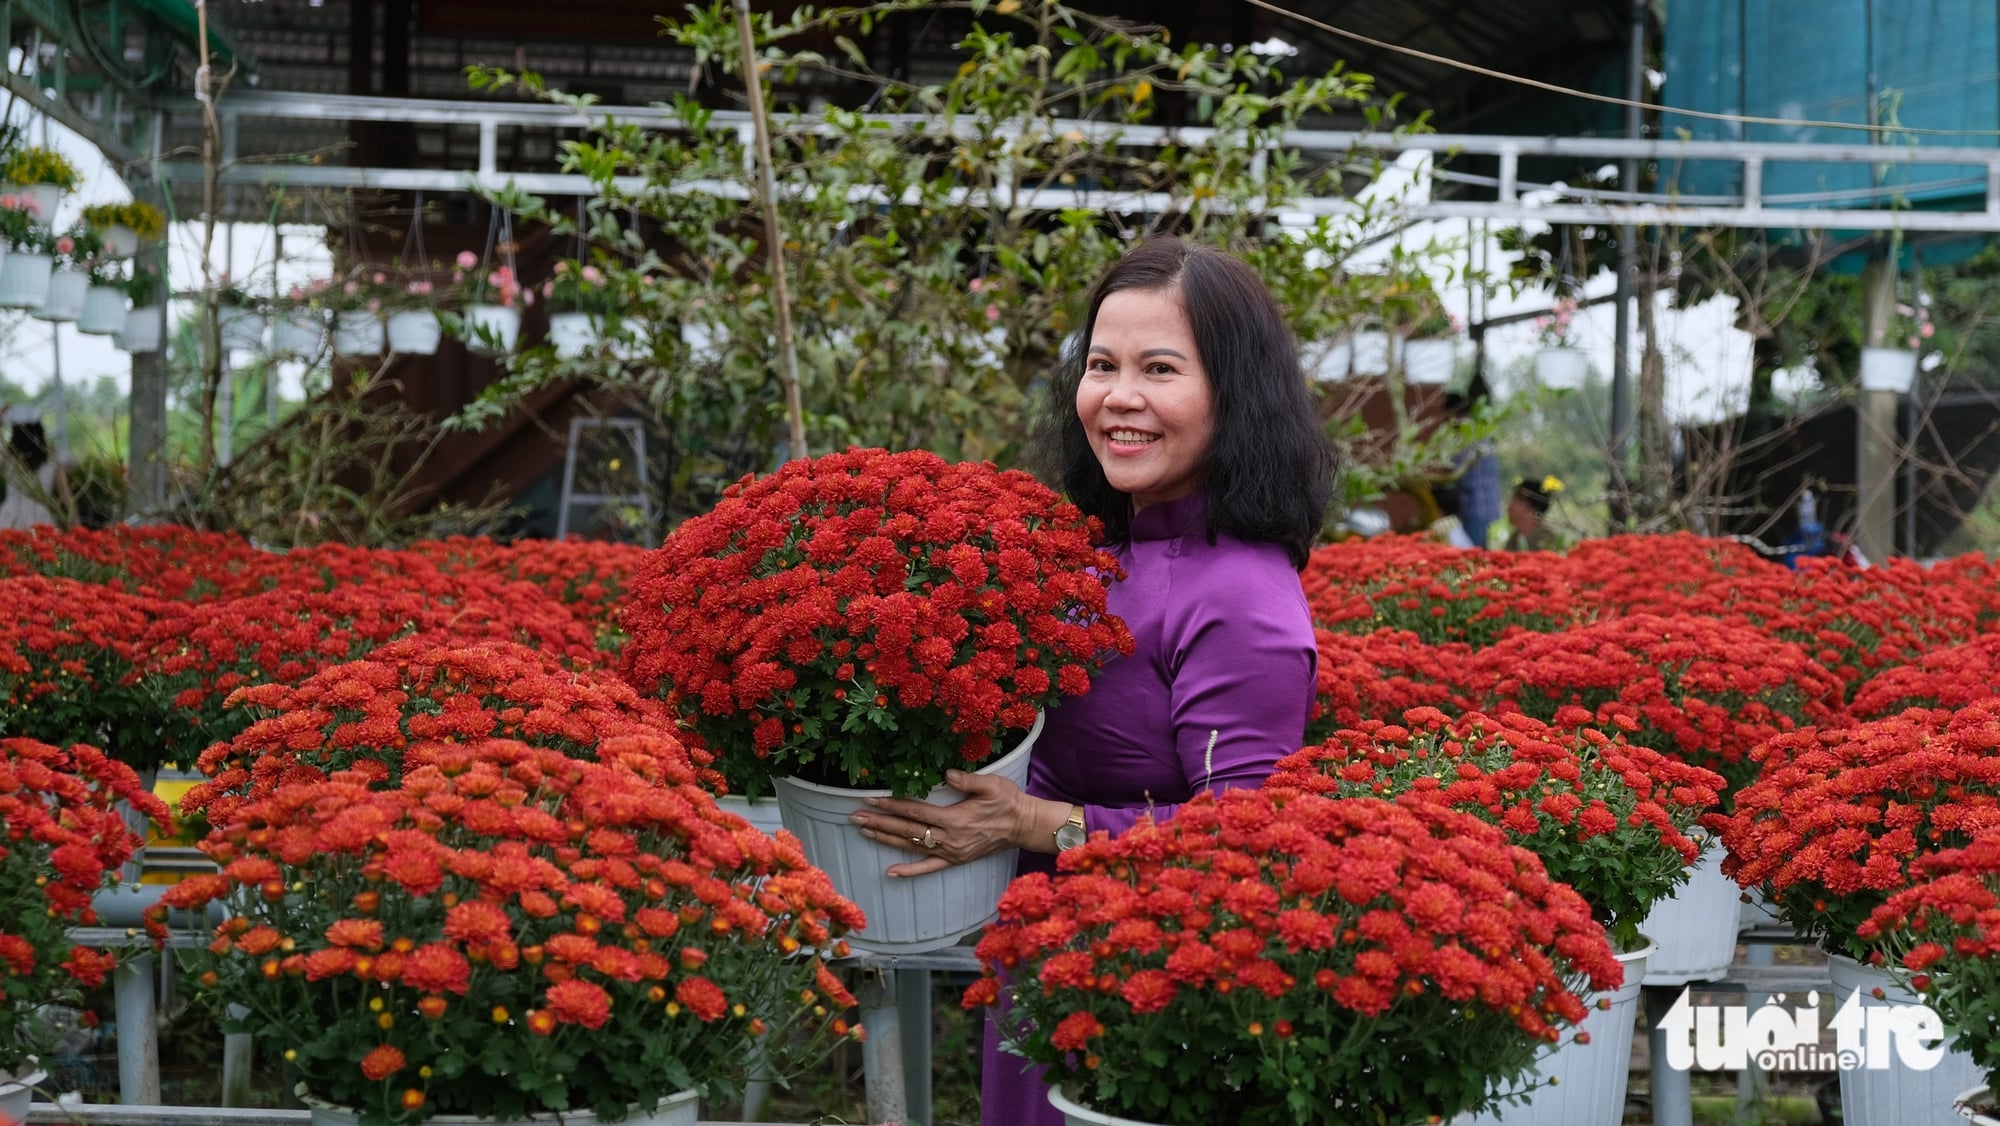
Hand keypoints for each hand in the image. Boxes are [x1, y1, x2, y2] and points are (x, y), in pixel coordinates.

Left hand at [848, 771, 1066, 877]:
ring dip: (887, 840)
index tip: (870, 800)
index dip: (891, 805)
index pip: (915, 812)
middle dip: (880, 823)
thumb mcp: (992, 785)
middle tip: (855, 817)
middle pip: (907, 831)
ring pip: (913, 847)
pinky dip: (909, 871)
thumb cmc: (1009, 801)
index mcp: (955, 819)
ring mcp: (952, 852)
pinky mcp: (956, 859)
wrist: (1024, 826)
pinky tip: (891, 872)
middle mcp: (950, 838)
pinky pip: (929, 868)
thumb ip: (969, 780)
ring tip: (865, 832)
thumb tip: (946, 773)